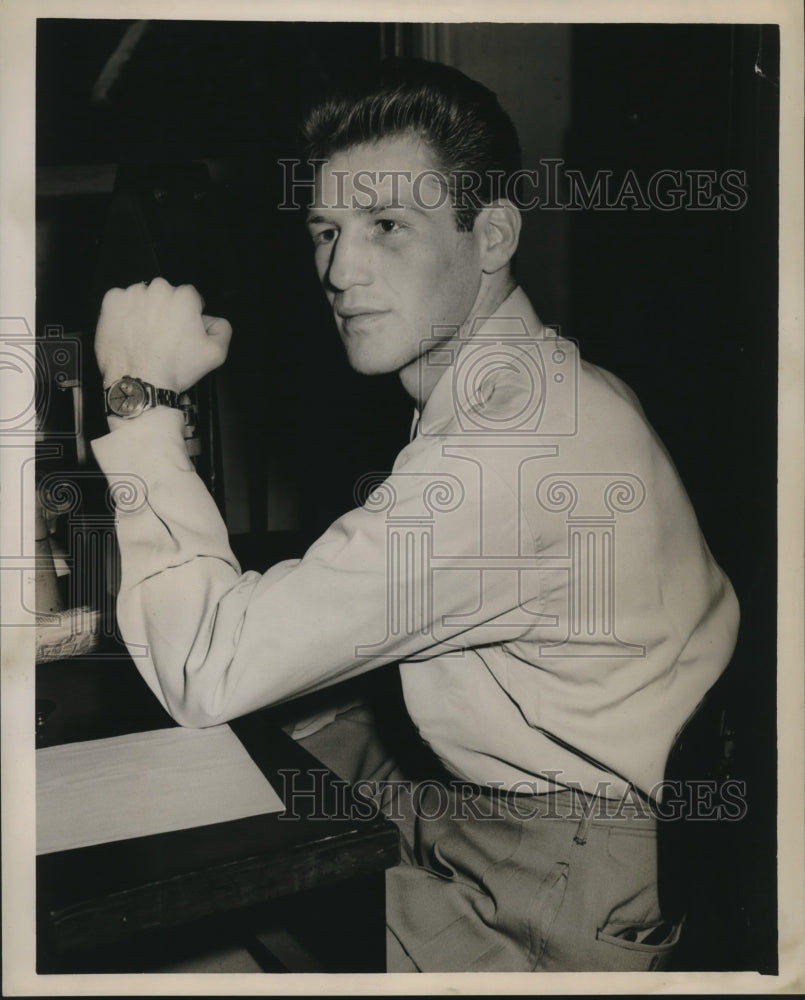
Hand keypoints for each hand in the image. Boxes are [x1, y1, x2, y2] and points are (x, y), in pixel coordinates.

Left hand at [95, 277, 232, 392]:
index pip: (190, 297)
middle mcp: (158, 290)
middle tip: (164, 336)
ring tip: (146, 336)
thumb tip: (212, 320)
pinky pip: (120, 301)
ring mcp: (133, 295)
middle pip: (165, 294)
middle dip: (166, 310)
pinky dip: (124, 313)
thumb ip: (222, 328)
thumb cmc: (174, 368)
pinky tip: (131, 332)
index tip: (182, 329)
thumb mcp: (216, 353)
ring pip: (143, 297)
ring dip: (145, 311)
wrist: (140, 382)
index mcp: (184, 297)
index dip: (188, 314)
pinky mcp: (112, 302)